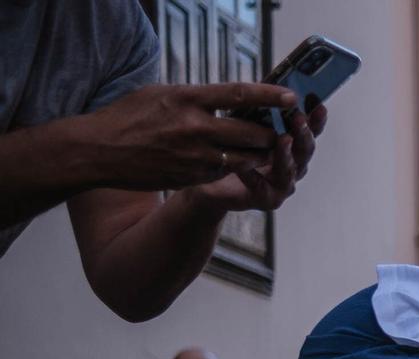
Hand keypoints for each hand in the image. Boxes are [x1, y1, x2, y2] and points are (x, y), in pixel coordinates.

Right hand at [80, 83, 295, 192]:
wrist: (101, 151)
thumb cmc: (130, 116)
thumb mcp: (162, 94)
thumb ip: (196, 97)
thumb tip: (228, 97)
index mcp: (188, 98)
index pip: (240, 94)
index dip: (270, 96)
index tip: (291, 97)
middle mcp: (196, 127)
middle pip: (252, 132)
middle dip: (271, 133)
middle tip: (280, 130)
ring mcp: (196, 156)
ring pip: (246, 158)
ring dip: (260, 155)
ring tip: (265, 148)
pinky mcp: (194, 177)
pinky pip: (226, 173)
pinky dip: (236, 168)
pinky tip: (236, 162)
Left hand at [193, 103, 327, 213]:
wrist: (210, 180)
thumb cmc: (229, 149)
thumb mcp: (243, 124)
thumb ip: (258, 111)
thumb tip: (268, 82)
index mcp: (292, 146)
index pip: (310, 130)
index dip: (316, 119)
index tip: (317, 103)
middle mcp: (293, 165)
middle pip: (305, 150)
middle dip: (304, 134)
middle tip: (299, 118)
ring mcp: (283, 184)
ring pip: (290, 170)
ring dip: (287, 154)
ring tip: (282, 139)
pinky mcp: (267, 199)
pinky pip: (262, 187)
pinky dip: (253, 175)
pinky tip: (244, 165)